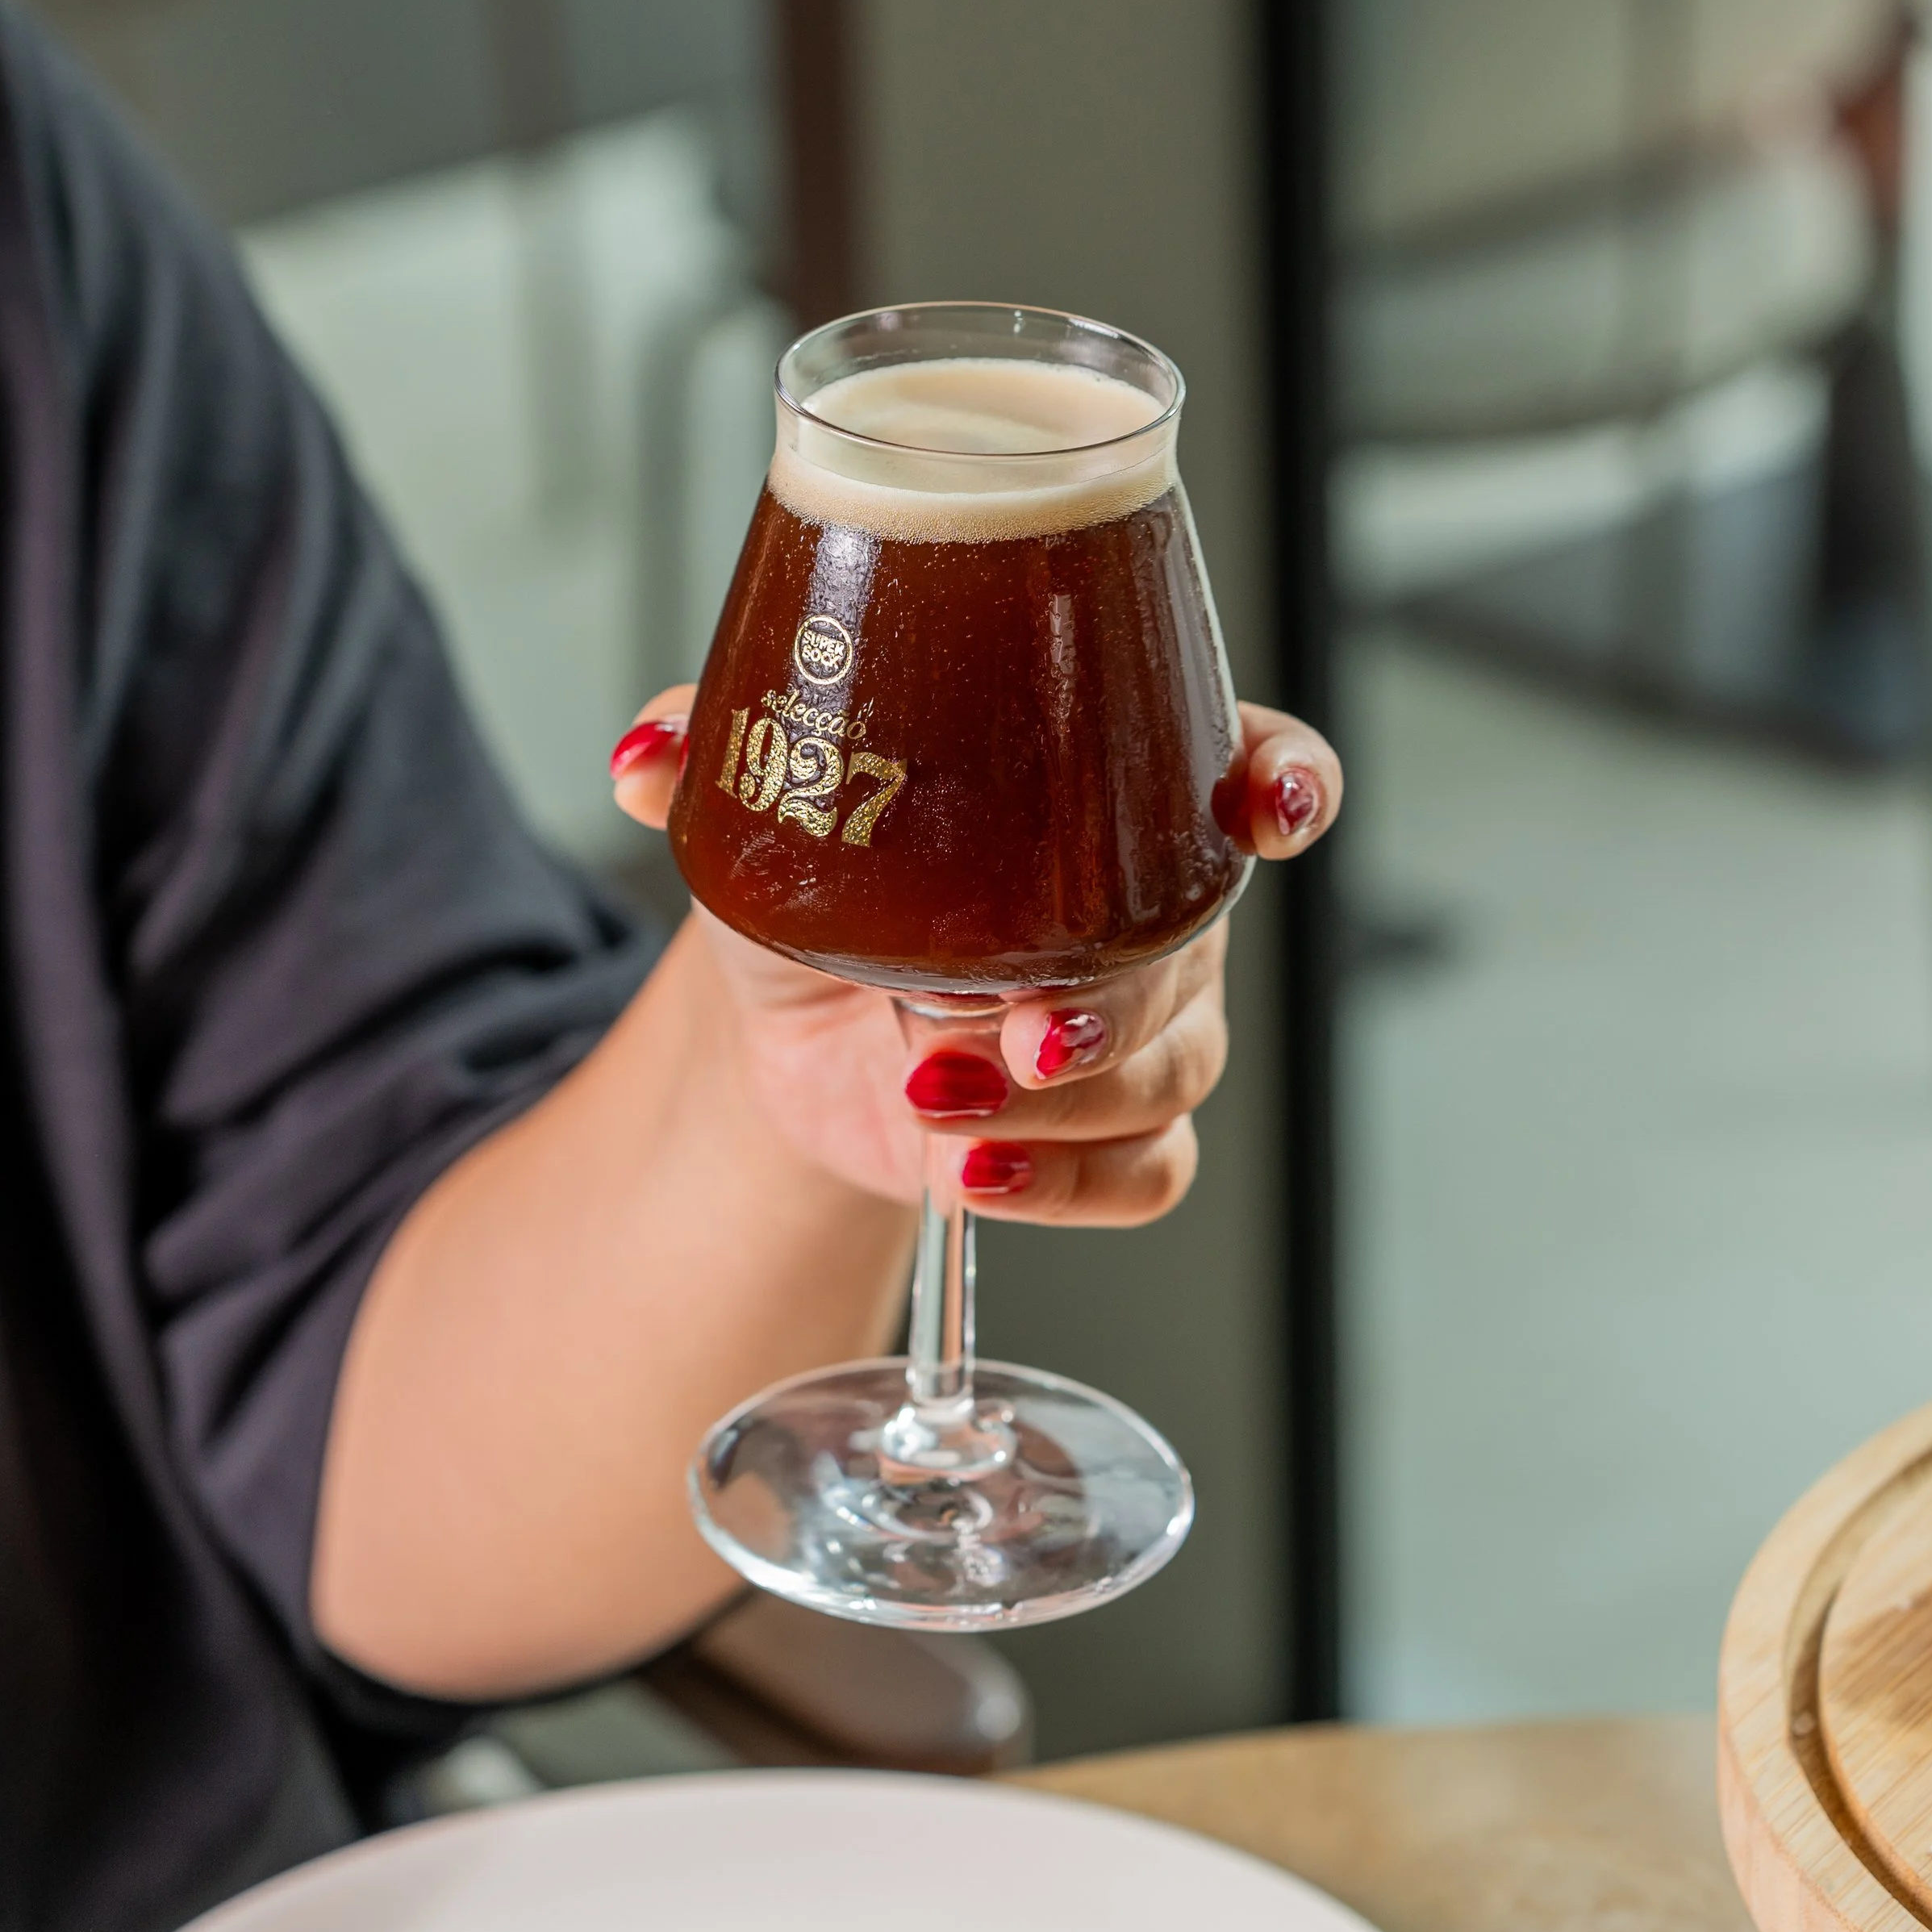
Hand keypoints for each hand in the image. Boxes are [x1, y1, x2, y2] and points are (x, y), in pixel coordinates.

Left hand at [611, 691, 1339, 1225]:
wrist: (785, 1016)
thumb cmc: (813, 874)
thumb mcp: (763, 797)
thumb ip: (715, 746)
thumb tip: (645, 759)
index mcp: (1109, 788)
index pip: (1248, 762)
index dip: (1286, 780)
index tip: (1264, 803)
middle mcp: (1155, 905)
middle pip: (1196, 948)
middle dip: (1114, 1000)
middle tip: (1020, 1025)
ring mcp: (1149, 1026)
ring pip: (1173, 1069)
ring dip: (1065, 1102)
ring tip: (941, 1097)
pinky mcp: (1112, 1134)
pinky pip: (1147, 1173)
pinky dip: (1066, 1186)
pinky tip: (979, 1175)